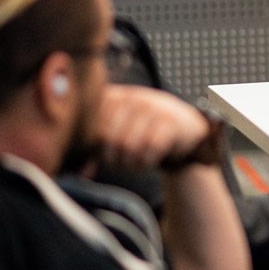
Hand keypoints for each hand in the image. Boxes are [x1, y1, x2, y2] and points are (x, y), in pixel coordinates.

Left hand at [95, 85, 212, 171]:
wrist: (185, 127)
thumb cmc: (144, 132)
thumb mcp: (120, 129)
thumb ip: (98, 144)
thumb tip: (83, 173)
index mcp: (114, 97)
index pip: (92, 128)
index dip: (96, 150)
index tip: (104, 157)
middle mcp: (132, 97)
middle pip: (110, 139)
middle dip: (114, 160)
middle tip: (121, 165)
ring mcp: (152, 107)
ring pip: (129, 146)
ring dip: (131, 164)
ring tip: (136, 164)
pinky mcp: (170, 121)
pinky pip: (151, 149)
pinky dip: (147, 163)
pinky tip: (149, 162)